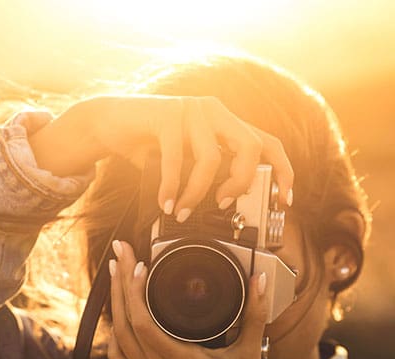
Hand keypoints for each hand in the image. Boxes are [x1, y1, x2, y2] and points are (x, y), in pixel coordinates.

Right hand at [28, 95, 293, 218]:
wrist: (110, 124)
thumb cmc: (151, 146)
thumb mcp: (187, 161)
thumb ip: (209, 174)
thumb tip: (227, 207)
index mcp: (225, 122)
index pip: (267, 142)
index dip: (283, 171)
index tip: (285, 200)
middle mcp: (214, 111)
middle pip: (250, 146)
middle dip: (241, 182)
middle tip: (224, 204)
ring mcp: (191, 110)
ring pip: (210, 158)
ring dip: (197, 194)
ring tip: (184, 212)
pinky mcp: (166, 115)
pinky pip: (176, 160)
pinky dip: (172, 188)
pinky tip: (166, 203)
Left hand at [107, 241, 267, 358]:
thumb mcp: (249, 354)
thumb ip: (254, 315)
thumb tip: (259, 282)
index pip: (142, 322)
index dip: (135, 290)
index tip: (139, 264)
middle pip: (124, 323)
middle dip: (119, 284)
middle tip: (120, 253)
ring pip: (116, 339)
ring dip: (114, 306)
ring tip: (118, 276)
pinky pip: (118, 357)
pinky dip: (115, 333)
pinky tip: (120, 314)